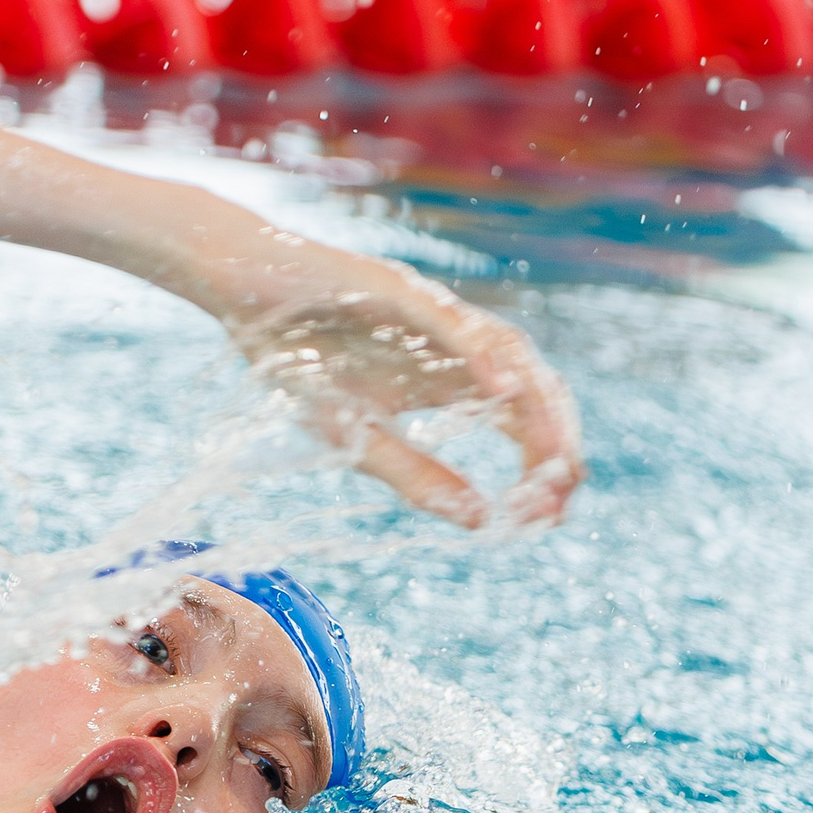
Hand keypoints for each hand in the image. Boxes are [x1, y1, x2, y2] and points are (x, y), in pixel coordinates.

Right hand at [233, 267, 583, 529]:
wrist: (249, 291)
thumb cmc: (301, 362)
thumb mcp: (357, 438)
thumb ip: (416, 476)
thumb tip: (481, 521)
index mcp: (454, 382)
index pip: (523, 423)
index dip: (545, 466)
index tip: (550, 516)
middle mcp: (459, 347)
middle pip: (534, 390)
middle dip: (556, 444)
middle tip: (563, 496)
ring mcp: (434, 316)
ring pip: (509, 355)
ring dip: (537, 407)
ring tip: (554, 456)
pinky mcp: (400, 291)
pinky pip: (452, 323)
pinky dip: (482, 356)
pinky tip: (504, 391)